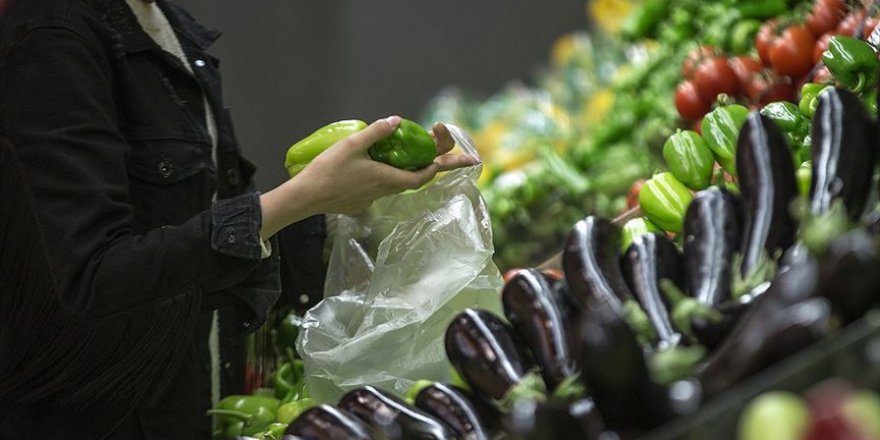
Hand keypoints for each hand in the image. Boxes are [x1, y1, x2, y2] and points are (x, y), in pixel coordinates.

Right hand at [259, 116, 476, 238]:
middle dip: (436, 163)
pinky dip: (394, 171)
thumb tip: (397, 120)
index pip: (425, 174)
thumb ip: (377, 132)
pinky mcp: (363, 199)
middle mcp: (386, 190)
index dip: (445, 165)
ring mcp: (374, 196)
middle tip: (450, 151)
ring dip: (413, 167)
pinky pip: (385, 184)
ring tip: (418, 150)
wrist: (306, 198)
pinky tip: (383, 161)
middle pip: (417, 177)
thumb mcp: (353, 145)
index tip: (463, 159)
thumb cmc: (328, 171)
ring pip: (401, 180)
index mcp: (389, 178)